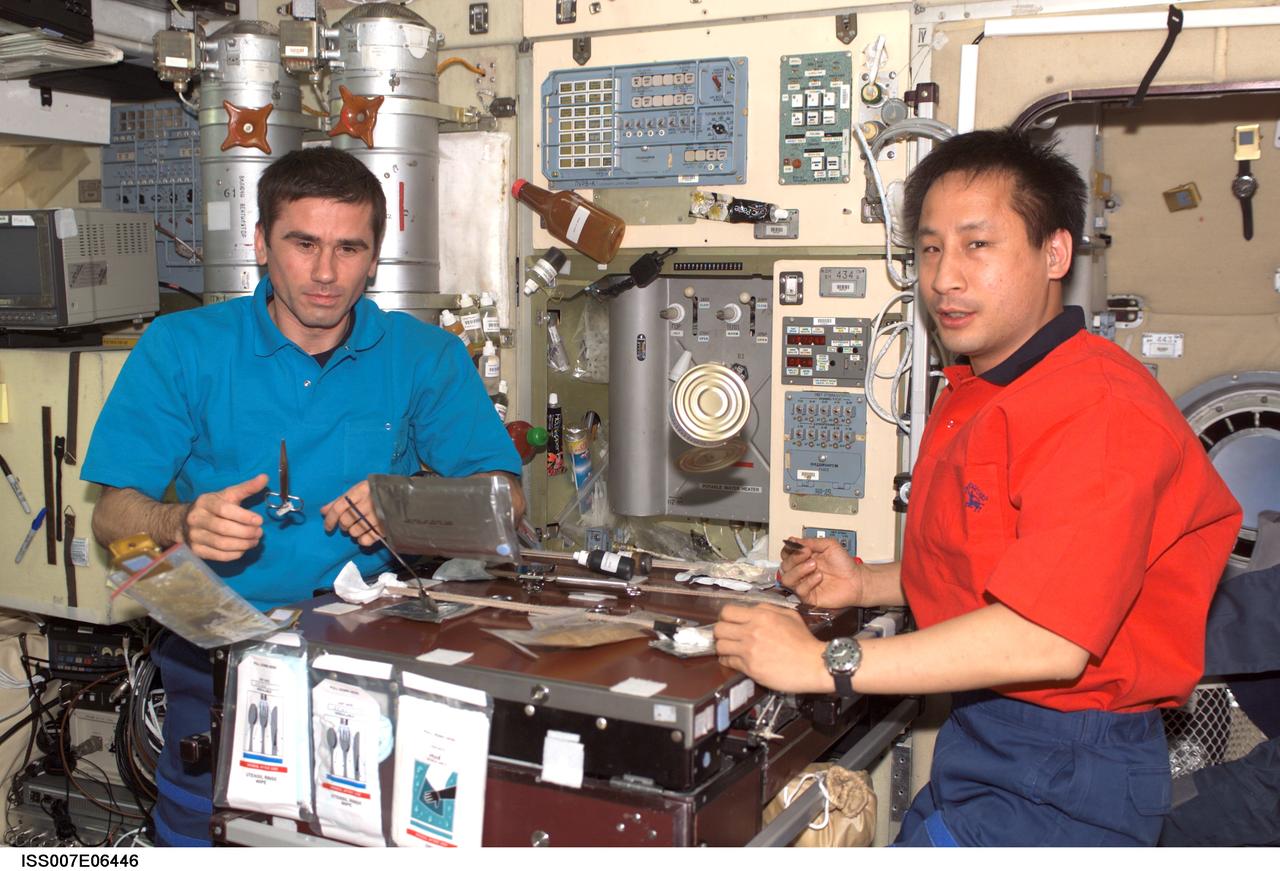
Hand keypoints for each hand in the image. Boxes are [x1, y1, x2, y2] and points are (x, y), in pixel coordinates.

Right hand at [184, 474, 266, 561]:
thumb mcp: (227, 495)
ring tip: (255, 541)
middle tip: (260, 533)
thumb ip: (246, 488)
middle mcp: (196, 518)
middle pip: (224, 528)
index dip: (244, 516)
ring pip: (222, 544)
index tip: (260, 521)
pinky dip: (234, 554)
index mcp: (205, 502)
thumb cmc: (213, 506)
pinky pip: (218, 555)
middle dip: (246, 532)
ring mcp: (194, 536)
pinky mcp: (196, 550)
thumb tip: (265, 477)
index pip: (225, 510)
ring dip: (243, 544)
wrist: (183, 521)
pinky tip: (243, 549)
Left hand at [321, 480, 381, 546]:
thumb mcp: (358, 491)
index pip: (339, 507)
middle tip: (347, 524)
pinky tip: (365, 534)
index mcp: (360, 491)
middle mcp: (368, 503)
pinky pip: (366, 540)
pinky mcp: (385, 527)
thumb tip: (323, 511)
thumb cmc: (374, 493)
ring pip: (354, 532)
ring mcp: (377, 516)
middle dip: (343, 525)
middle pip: (346, 521)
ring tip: (359, 527)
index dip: (330, 519)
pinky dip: (362, 540)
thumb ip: (340, 500)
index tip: (328, 527)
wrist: (402, 495)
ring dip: (352, 532)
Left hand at [713, 603, 831, 693]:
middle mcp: (752, 631)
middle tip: (727, 636)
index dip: (726, 617)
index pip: (727, 611)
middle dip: (721, 632)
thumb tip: (753, 609)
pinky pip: (728, 662)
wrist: (814, 664)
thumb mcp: (790, 615)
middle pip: (719, 628)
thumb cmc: (804, 641)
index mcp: (761, 616)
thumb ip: (769, 608)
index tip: (729, 622)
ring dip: (723, 648)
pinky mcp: (750, 667)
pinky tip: (735, 660)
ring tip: (730, 649)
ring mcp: (749, 650)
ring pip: (720, 646)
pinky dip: (728, 661)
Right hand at [779, 536, 865, 608]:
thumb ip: (811, 542)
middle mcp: (801, 571)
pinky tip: (819, 577)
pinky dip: (808, 582)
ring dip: (799, 570)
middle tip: (807, 554)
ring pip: (787, 579)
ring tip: (813, 565)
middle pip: (784, 565)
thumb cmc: (845, 564)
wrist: (856, 580)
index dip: (789, 549)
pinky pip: (799, 590)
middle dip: (794, 558)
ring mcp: (804, 584)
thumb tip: (794, 540)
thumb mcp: (829, 545)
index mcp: (804, 558)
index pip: (786, 554)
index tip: (798, 546)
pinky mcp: (809, 596)